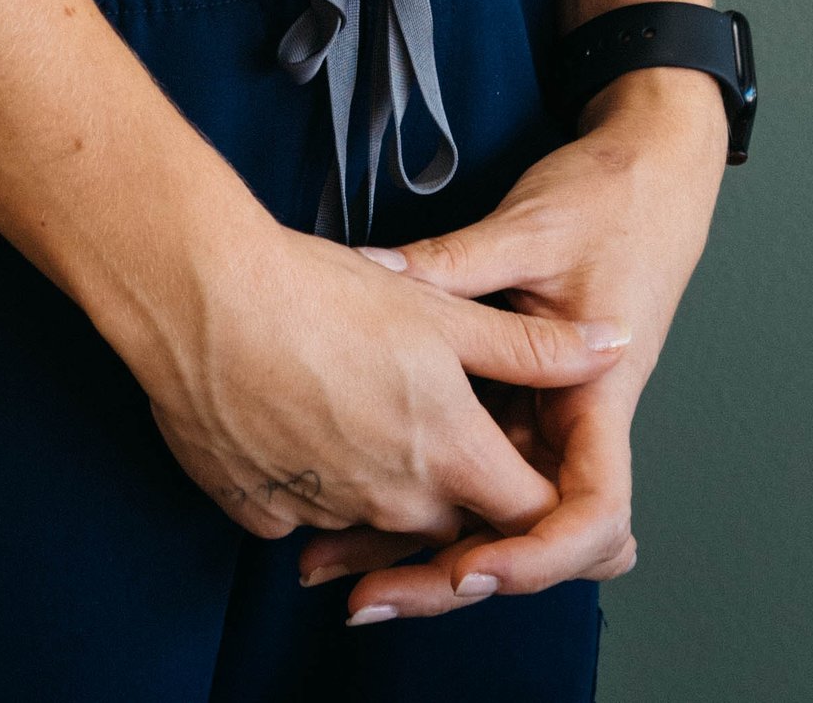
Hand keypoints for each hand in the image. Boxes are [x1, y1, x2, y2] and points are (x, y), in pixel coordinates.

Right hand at [112, 204, 635, 548]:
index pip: (526, 510)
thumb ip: (533, 345)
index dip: (538, 493)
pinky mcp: (257, 508)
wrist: (199, 298)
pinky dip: (309, 475)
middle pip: (450, 518)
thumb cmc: (322, 294)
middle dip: (454, 481)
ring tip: (352, 395)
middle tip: (427, 411)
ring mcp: (321, 509)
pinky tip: (296, 414)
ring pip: (373, 512)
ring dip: (377, 475)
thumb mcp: (443, 309)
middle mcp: (392, 500)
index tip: (527, 460)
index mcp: (448, 454)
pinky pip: (301, 509)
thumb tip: (613, 344)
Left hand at [295, 71, 726, 623]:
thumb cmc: (611, 200)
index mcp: (600, 395)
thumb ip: (456, 263)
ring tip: (331, 565)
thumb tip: (377, 277)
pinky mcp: (516, 401)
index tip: (470, 566)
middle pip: (526, 535)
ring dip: (421, 546)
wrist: (650, 172)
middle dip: (450, 575)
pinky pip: (471, 465)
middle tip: (366, 595)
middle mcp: (573, 424)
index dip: (537, 556)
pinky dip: (424, 494)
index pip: (591, 512)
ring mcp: (543, 418)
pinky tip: (354, 508)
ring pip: (489, 509)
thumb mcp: (531, 228)